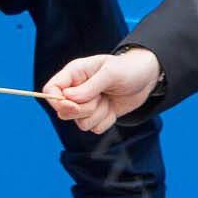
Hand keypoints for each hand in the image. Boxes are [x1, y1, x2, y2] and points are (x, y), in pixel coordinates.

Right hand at [43, 49, 160, 134]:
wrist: (147, 77)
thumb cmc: (129, 69)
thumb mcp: (111, 73)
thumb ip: (90, 86)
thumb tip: (69, 99)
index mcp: (74, 74)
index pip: (50, 90)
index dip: (57, 102)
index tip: (73, 106)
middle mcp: (76, 91)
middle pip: (64, 112)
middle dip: (84, 109)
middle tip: (101, 96)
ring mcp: (86, 105)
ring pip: (80, 123)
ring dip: (98, 114)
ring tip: (109, 98)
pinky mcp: (97, 116)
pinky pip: (95, 129)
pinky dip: (107, 120)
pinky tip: (113, 107)